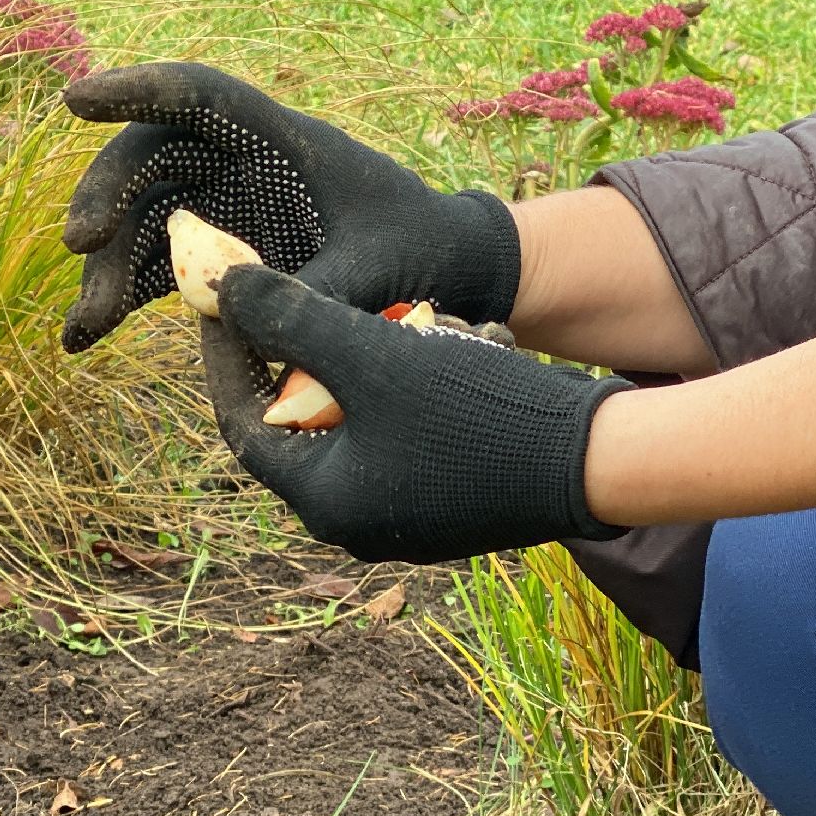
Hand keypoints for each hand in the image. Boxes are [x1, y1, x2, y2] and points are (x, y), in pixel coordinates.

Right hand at [59, 61, 520, 352]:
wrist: (446, 272)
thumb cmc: (422, 248)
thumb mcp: (381, 267)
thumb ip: (320, 288)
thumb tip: (249, 322)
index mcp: (284, 140)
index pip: (201, 96)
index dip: (138, 90)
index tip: (75, 101)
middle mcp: (243, 164)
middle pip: (154, 158)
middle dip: (109, 194)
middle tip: (80, 244)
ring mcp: (226, 208)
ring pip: (145, 218)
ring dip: (107, 267)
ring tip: (85, 327)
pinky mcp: (221, 254)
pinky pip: (157, 266)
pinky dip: (122, 296)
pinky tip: (86, 335)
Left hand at [200, 265, 632, 562]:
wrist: (593, 458)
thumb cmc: (473, 409)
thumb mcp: (372, 353)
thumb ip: (292, 321)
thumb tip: (222, 292)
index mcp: (325, 501)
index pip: (245, 421)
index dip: (231, 354)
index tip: (230, 298)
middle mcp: (358, 523)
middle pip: (310, 417)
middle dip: (330, 349)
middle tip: (348, 299)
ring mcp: (407, 516)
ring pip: (369, 416)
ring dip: (389, 358)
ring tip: (435, 321)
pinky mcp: (450, 500)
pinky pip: (413, 429)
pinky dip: (426, 381)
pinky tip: (470, 346)